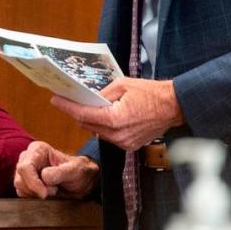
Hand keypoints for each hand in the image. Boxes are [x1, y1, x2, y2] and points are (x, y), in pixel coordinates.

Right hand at [14, 140, 98, 198]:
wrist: (82, 182)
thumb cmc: (79, 172)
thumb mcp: (75, 170)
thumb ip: (61, 172)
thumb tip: (44, 176)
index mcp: (38, 150)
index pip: (25, 167)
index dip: (33, 182)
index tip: (45, 193)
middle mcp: (28, 158)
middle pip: (20, 178)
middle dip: (36, 189)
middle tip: (54, 191)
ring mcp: (26, 171)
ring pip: (20, 187)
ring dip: (35, 194)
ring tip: (53, 191)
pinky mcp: (26, 183)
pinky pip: (22, 193)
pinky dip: (33, 197)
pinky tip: (47, 194)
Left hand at [52, 77, 184, 150]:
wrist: (174, 106)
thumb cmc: (151, 93)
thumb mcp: (123, 84)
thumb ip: (102, 93)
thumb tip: (87, 97)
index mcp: (115, 119)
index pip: (83, 114)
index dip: (67, 107)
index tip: (56, 100)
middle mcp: (118, 135)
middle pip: (87, 125)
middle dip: (76, 112)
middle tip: (67, 100)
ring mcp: (124, 142)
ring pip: (97, 132)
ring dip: (90, 120)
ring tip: (85, 106)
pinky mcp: (129, 145)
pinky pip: (109, 136)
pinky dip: (103, 126)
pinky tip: (103, 115)